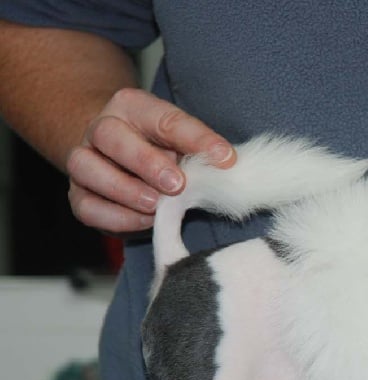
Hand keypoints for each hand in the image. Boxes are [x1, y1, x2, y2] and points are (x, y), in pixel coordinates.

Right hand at [65, 88, 235, 233]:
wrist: (118, 160)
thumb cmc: (160, 150)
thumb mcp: (183, 143)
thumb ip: (199, 153)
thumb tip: (226, 167)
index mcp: (133, 107)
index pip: (164, 118)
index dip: (196, 138)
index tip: (225, 159)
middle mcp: (102, 128)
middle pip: (111, 136)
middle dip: (145, 162)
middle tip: (176, 184)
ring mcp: (85, 161)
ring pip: (87, 168)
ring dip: (124, 189)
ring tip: (156, 205)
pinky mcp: (79, 194)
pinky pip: (87, 206)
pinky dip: (116, 217)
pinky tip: (143, 221)